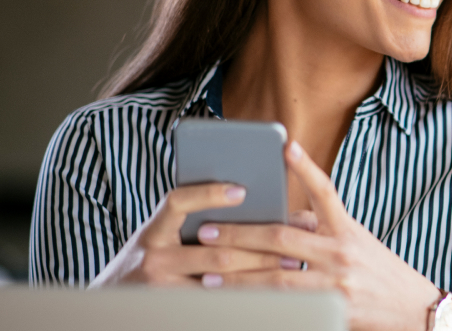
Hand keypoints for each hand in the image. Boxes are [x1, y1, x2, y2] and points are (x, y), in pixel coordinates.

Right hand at [88, 183, 306, 286]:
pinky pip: (215, 303)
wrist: (110, 307)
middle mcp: (152, 255)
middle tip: (291, 237)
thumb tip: (251, 197)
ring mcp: (159, 287)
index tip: (242, 190)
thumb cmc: (151, 262)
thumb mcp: (163, 237)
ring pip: (219, 278)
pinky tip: (270, 290)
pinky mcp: (171, 311)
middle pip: (214, 248)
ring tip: (290, 263)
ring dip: (259, 270)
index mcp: (154, 229)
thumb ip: (196, 219)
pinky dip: (244, 295)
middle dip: (258, 244)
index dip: (209, 194)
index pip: (178, 202)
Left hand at [197, 141, 441, 330]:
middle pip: (283, 239)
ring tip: (208, 272)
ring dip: (238, 276)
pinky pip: (285, 308)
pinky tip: (234, 304)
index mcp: (347, 229)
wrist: (413, 310)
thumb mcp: (356, 240)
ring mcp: (335, 285)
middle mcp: (341, 253)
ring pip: (276, 279)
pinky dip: (258, 305)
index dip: (305, 168)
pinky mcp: (331, 312)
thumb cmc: (379, 270)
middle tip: (206, 230)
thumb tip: (282, 218)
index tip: (286, 146)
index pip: (325, 191)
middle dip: (240, 234)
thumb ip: (322, 228)